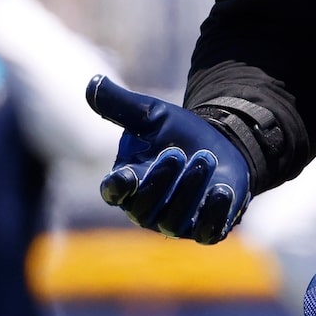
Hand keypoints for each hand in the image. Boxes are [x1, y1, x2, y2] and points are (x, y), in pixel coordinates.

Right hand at [87, 78, 252, 243]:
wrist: (219, 146)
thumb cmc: (176, 132)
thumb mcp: (151, 114)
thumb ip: (121, 104)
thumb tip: (93, 83)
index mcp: (127, 181)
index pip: (113, 192)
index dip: (117, 187)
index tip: (125, 175)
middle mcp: (146, 208)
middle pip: (144, 207)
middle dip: (161, 180)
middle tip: (178, 152)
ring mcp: (175, 223)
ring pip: (175, 219)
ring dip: (190, 189)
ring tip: (205, 158)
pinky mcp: (204, 229)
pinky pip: (207, 231)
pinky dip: (214, 214)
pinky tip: (222, 189)